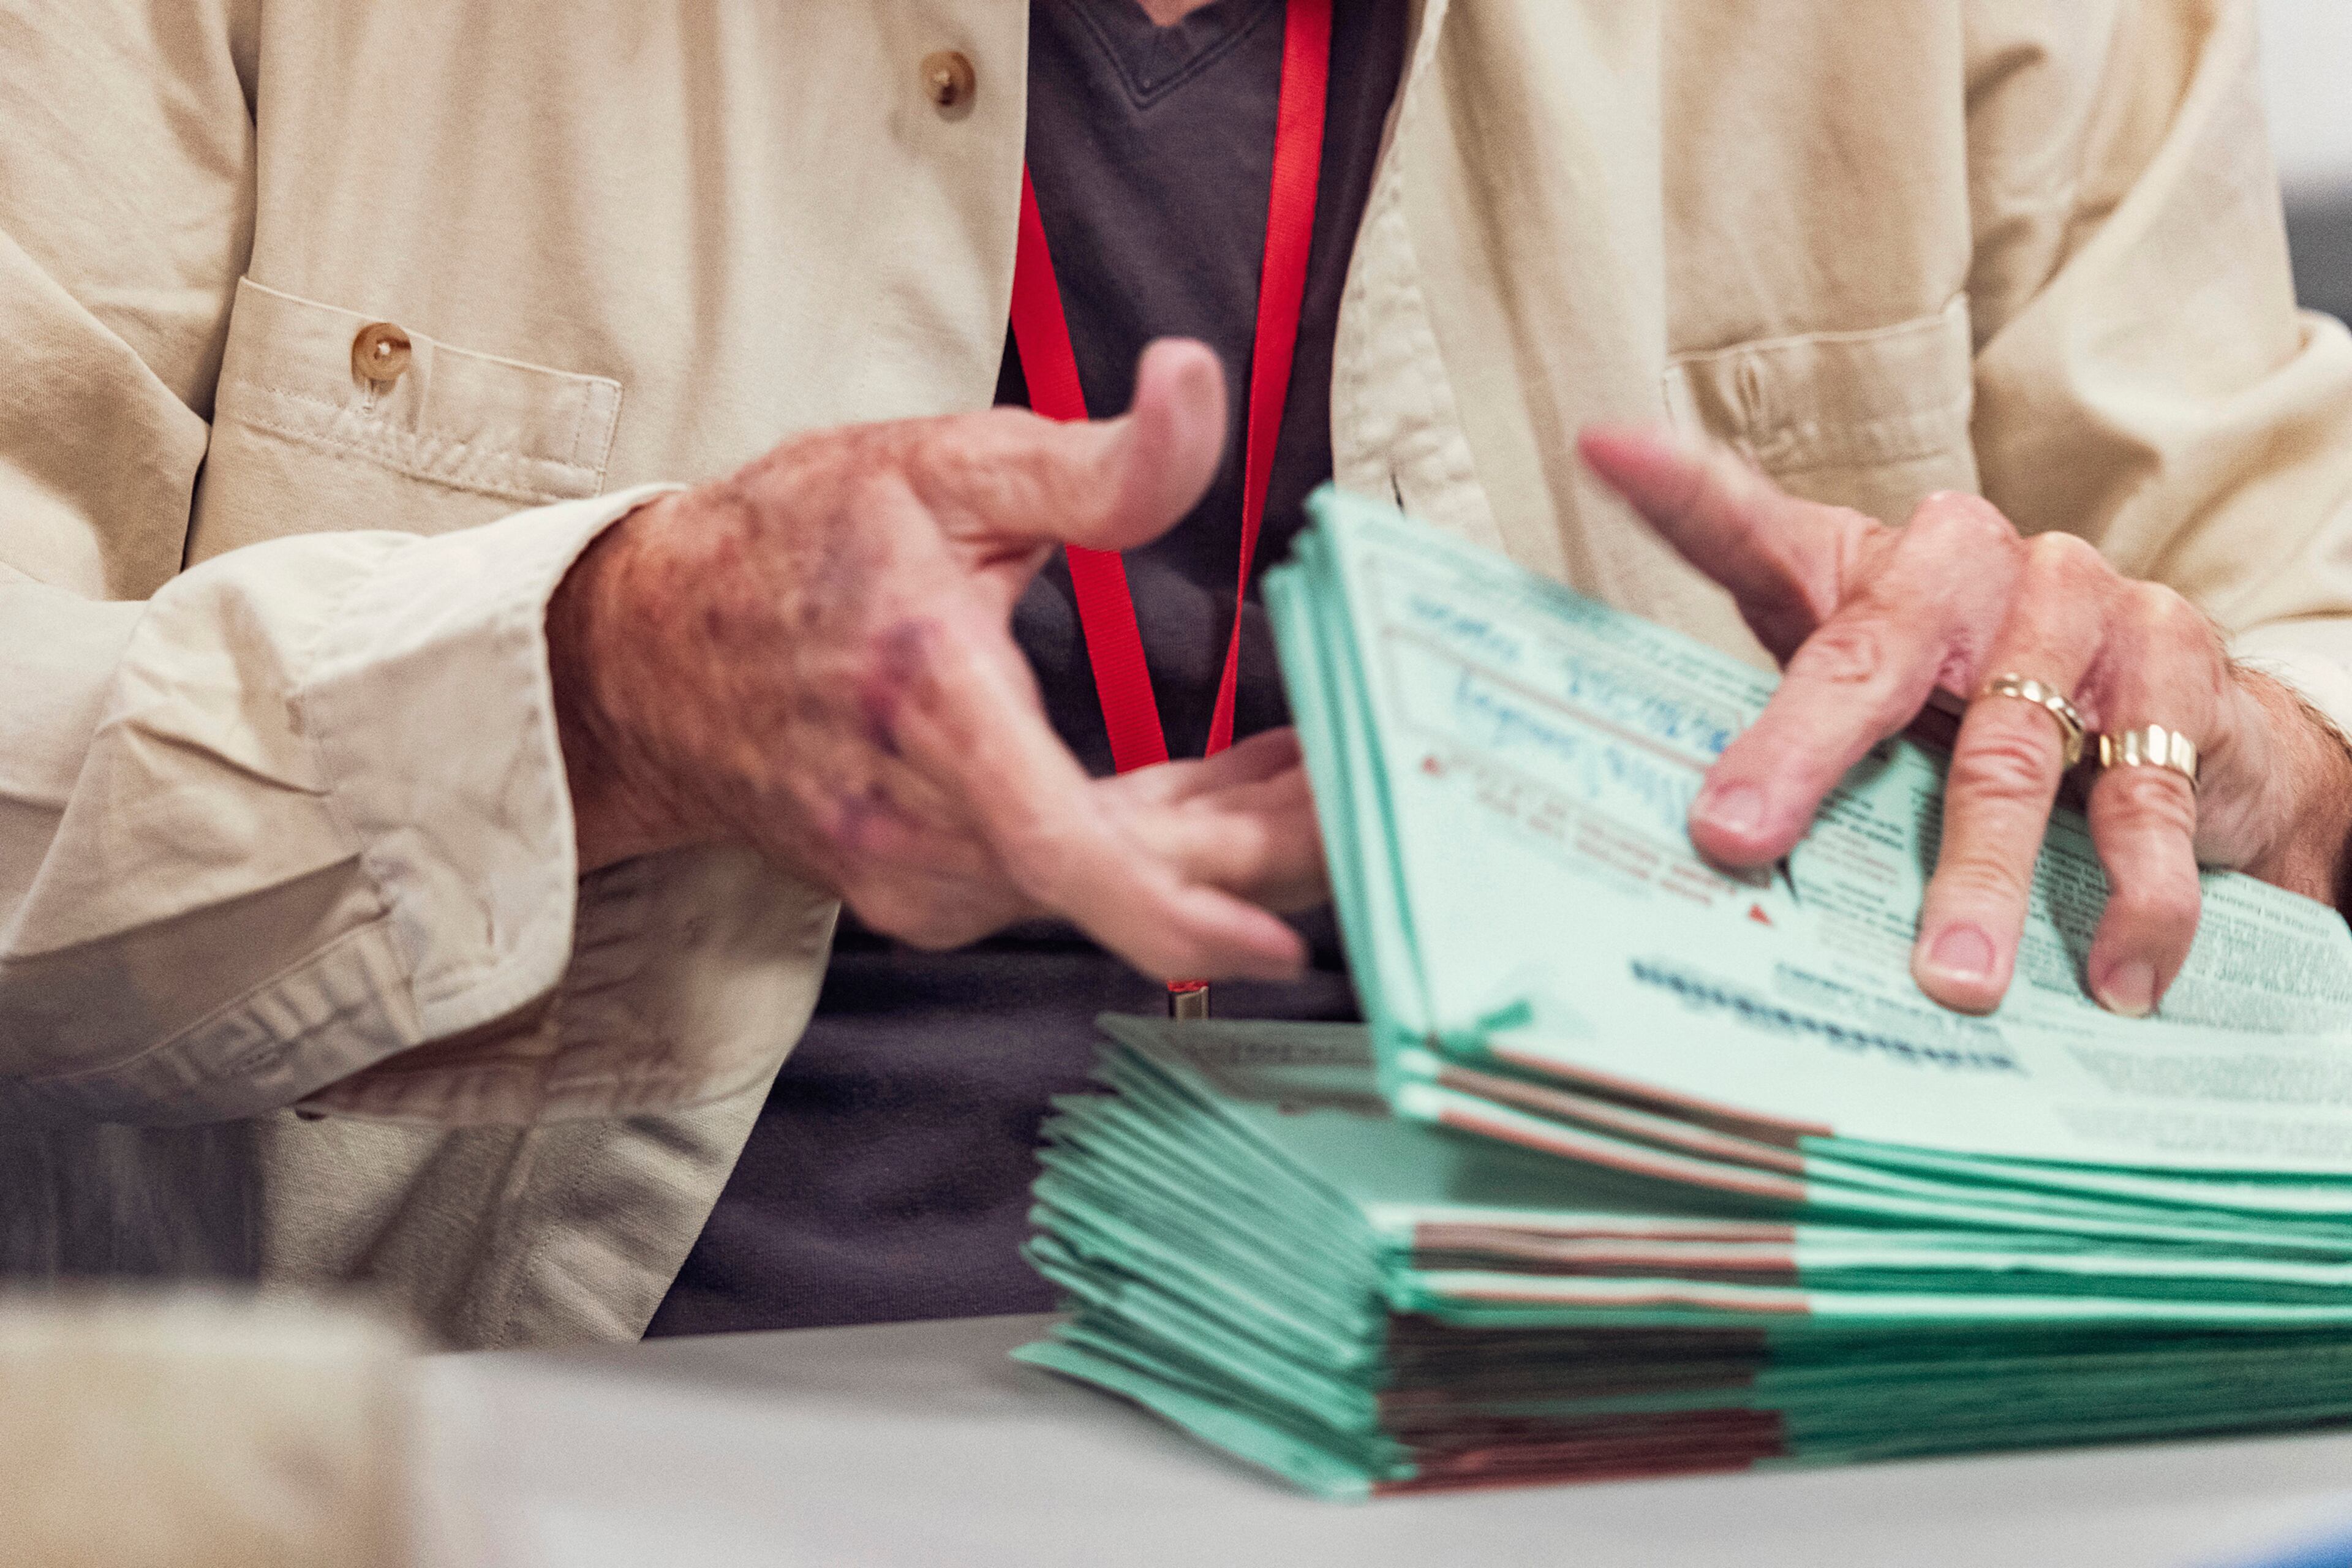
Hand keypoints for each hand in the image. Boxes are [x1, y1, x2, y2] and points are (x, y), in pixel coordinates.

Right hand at [545, 339, 1319, 982]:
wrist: (648, 656)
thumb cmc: (788, 550)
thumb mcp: (937, 466)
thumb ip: (1089, 457)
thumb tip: (1198, 385)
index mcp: (929, 710)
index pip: (1072, 852)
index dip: (1188, 914)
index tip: (1285, 942)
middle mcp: (918, 825)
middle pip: (1127, 881)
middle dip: (1264, 848)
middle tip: (1375, 787)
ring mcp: (913, 876)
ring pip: (1108, 886)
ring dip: (1222, 840)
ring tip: (1318, 771)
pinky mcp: (920, 893)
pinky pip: (1068, 882)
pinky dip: (1158, 846)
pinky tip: (1225, 793)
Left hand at [1580, 425, 2351, 1017]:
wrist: (2188, 708)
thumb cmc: (1980, 701)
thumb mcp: (1872, 695)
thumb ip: (1782, 737)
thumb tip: (1686, 847)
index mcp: (1869, 564)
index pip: (1753, 524)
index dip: (1680, 489)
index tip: (1604, 451)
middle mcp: (1967, 564)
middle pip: (1868, 655)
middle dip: (1799, 753)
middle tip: (1736, 838)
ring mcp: (2077, 607)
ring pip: (2012, 749)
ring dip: (1980, 877)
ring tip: (1950, 980)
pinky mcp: (2178, 669)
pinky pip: (2148, 800)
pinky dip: (2134, 901)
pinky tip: (2115, 978)